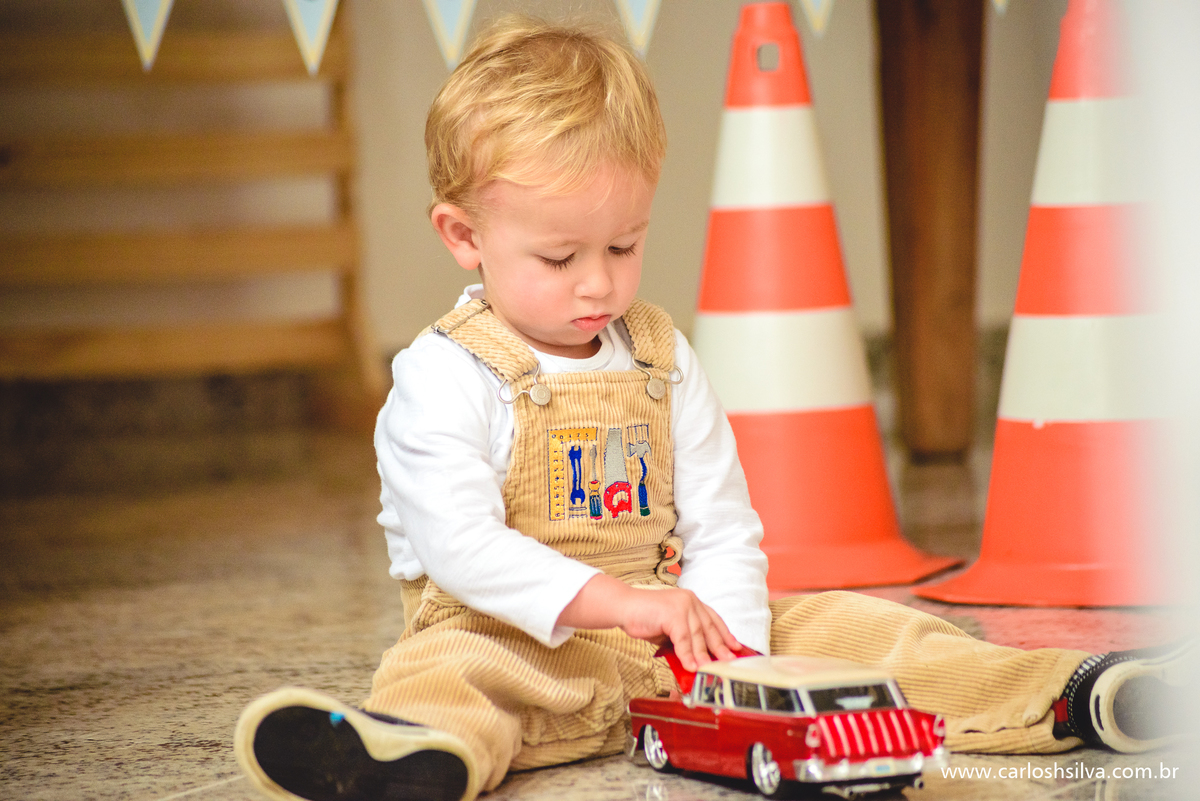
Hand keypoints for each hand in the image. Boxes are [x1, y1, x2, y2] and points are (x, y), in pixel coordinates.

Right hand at [557, 574, 741, 670]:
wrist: (624, 608)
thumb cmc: (645, 618)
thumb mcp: (670, 630)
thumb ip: (684, 640)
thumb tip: (698, 659)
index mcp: (691, 602)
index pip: (713, 619)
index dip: (725, 634)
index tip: (735, 647)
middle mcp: (690, 601)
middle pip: (709, 628)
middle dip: (720, 647)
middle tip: (729, 662)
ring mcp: (681, 606)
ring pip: (697, 635)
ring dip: (703, 655)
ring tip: (709, 670)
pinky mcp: (672, 614)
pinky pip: (683, 639)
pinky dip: (687, 655)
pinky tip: (691, 666)